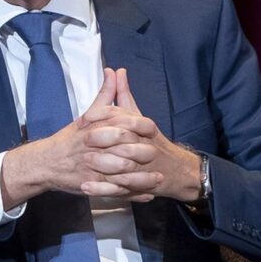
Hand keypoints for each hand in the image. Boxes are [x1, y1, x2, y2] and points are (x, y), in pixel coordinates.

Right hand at [0, 68, 176, 205]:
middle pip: (123, 147)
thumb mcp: (87, 115)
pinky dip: (132, 193)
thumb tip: (114, 71)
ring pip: (120, 171)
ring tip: (158, 177)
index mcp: (94, 126)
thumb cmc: (69, 139)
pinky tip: (147, 194)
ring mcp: (91, 165)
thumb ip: (105, 94)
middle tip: (157, 153)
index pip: (121, 123)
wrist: (46, 162)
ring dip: (142, 176)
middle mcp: (92, 145)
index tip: (153, 128)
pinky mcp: (90, 183)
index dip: (140, 125)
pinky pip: (114, 189)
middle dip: (143, 151)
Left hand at [77, 69, 202, 202]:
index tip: (86, 117)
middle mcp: (146, 146)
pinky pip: (119, 189)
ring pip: (123, 168)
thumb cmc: (153, 142)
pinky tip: (86, 188)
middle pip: (125, 142)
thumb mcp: (138, 116)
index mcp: (144, 127)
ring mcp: (143, 168)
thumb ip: (124, 95)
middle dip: (104, 142)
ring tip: (83, 166)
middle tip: (83, 140)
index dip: (105, 117)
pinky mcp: (139, 187)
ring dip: (103, 167)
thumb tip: (116, 71)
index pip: (126, 118)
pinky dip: (102, 190)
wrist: (177, 171)